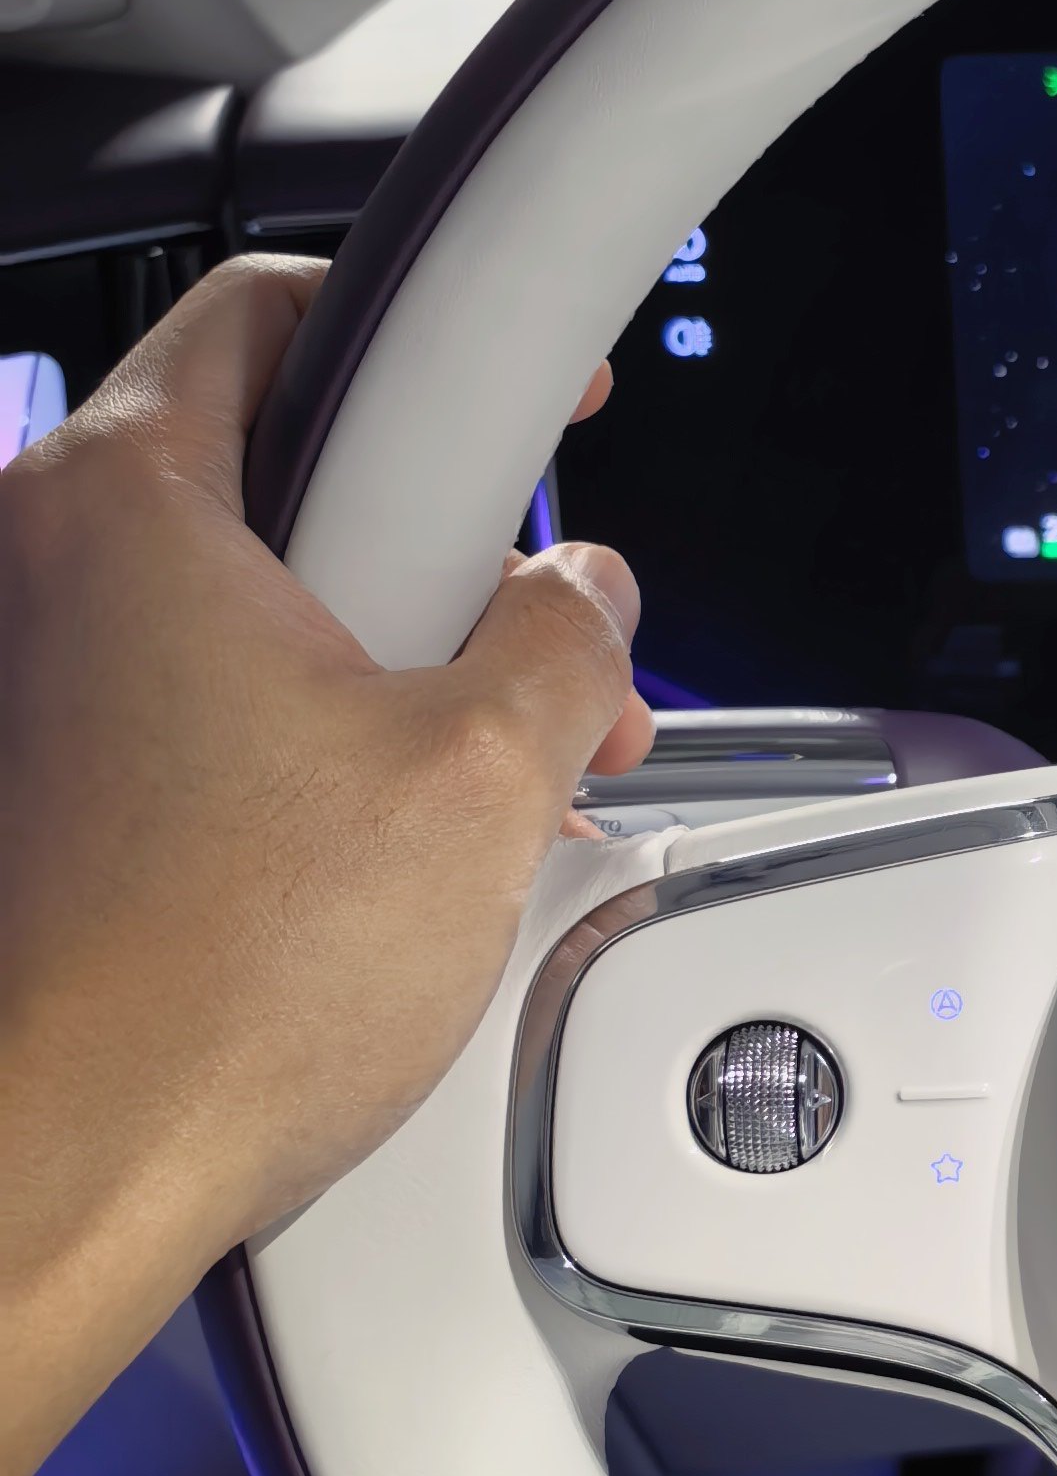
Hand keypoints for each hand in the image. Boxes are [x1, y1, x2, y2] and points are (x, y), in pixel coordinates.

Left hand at [0, 257, 651, 1475]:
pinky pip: (186, 708)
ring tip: (487, 783)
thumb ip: (562, 640)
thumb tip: (582, 599)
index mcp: (128, 499)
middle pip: (275, 471)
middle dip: (438, 554)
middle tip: (539, 650)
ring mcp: (25, 686)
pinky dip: (293, 743)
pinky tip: (391, 851)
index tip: (524, 389)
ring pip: (237, 603)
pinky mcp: (36, 792)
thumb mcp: (485, 775)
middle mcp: (37, 567)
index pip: (279, 306)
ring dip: (380, 665)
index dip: (436, 331)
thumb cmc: (216, 983)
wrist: (63, 1169)